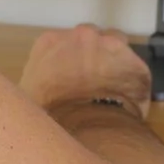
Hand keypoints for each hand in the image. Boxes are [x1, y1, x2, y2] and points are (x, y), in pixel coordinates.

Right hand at [20, 25, 152, 119]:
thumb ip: (38, 79)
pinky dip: (132, 81)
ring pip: (117, 45)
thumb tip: (45, 87)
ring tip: (112, 85)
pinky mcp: (135, 62)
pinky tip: (126, 98)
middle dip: (91, 54)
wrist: (84, 127)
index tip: (69, 74)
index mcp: (50, 42)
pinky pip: (135, 69)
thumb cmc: (49, 115)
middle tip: (91, 79)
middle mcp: (81, 36)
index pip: (60, 43)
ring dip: (115, 60)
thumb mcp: (28, 95)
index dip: (66, 58)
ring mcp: (111, 45)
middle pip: (90, 39)